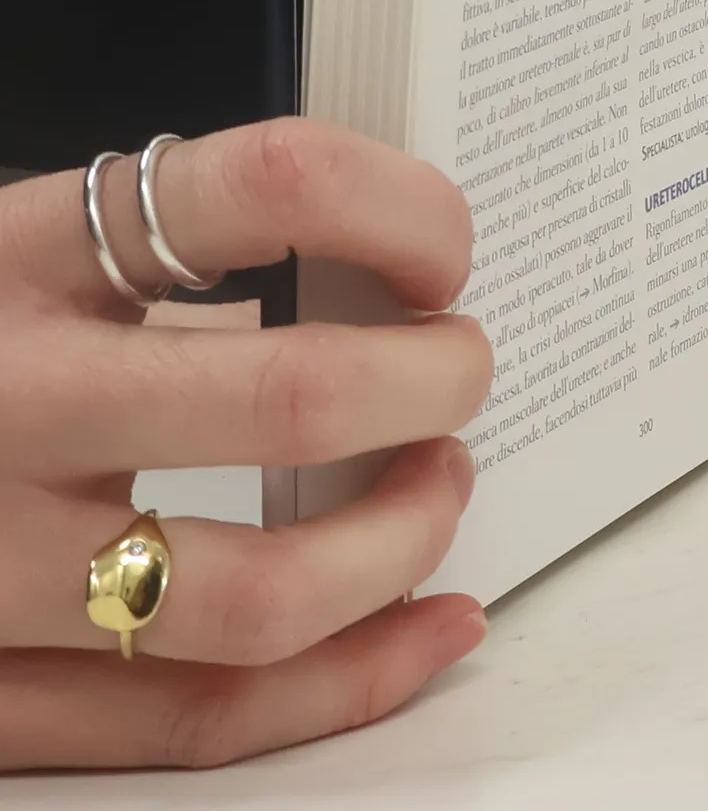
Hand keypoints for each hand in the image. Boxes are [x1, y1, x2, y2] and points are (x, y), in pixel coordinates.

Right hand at [0, 120, 493, 770]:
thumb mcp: (12, 246)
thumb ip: (158, 248)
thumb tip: (382, 272)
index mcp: (13, 259)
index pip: (263, 184)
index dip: (398, 210)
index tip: (443, 248)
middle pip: (289, 396)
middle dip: (433, 382)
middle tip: (462, 366)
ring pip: (257, 597)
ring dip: (401, 543)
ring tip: (438, 487)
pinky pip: (195, 722)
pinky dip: (349, 680)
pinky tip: (429, 627)